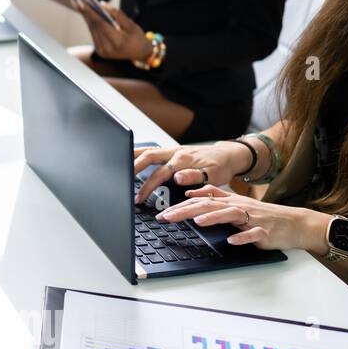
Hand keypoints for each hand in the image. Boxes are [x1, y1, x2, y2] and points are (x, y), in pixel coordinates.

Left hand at [73, 0, 148, 58]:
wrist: (140, 53)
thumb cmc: (137, 37)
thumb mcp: (131, 25)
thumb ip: (117, 14)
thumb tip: (102, 4)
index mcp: (117, 42)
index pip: (100, 24)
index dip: (90, 12)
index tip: (81, 2)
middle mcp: (107, 48)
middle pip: (93, 26)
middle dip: (84, 12)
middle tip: (76, 0)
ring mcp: (102, 51)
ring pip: (91, 29)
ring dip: (85, 17)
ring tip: (79, 5)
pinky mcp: (99, 51)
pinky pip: (93, 33)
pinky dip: (90, 23)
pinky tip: (86, 14)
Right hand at [133, 142, 251, 203]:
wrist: (229, 155)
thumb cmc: (221, 166)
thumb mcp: (213, 175)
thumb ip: (194, 176)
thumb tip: (177, 177)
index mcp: (183, 159)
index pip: (159, 174)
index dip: (147, 187)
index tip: (138, 198)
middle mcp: (175, 152)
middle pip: (147, 157)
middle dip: (132, 170)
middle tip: (122, 184)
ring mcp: (172, 150)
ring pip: (146, 150)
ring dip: (132, 157)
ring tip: (118, 166)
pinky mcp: (171, 151)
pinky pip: (150, 150)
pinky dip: (138, 153)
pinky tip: (130, 158)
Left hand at [155, 185, 326, 251]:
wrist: (294, 223)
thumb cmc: (262, 215)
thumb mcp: (236, 202)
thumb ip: (214, 196)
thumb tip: (191, 192)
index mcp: (229, 201)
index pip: (200, 201)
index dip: (180, 206)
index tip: (161, 212)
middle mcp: (238, 207)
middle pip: (209, 206)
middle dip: (186, 211)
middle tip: (167, 216)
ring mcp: (251, 218)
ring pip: (230, 215)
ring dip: (213, 218)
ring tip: (197, 222)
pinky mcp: (264, 231)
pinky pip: (253, 233)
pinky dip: (242, 236)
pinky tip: (232, 240)